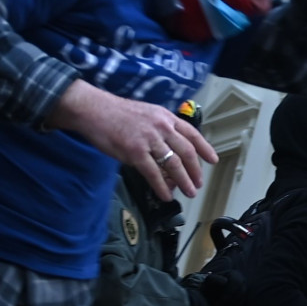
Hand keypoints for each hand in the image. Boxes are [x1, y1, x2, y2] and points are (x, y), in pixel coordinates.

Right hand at [49, 81, 216, 198]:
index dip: (205, 148)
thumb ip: (161, 127)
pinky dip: (161, 187)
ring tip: (189, 192)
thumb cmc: (117, 112)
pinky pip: (153, 173)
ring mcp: (149, 140)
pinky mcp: (134, 152)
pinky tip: (166, 195)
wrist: (94, 110)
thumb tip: (171, 147)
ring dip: (184, 181)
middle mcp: (161, 127)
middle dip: (195, 171)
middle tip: (198, 183)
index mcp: (166, 117)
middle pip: (187, 152)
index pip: (192, 134)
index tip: (213, 160)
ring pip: (174, 164)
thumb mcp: (147, 113)